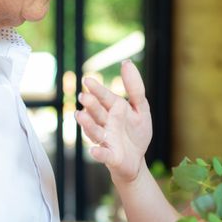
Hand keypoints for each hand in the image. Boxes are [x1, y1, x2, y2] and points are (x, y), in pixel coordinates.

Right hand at [75, 60, 151, 182]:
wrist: (136, 159)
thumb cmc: (136, 132)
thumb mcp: (140, 108)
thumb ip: (135, 88)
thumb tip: (126, 62)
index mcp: (114, 110)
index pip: (105, 98)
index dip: (98, 89)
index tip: (88, 80)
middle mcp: (106, 123)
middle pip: (98, 113)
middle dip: (91, 105)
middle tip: (85, 97)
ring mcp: (106, 140)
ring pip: (96, 131)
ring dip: (88, 125)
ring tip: (81, 115)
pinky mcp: (110, 156)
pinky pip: (103, 154)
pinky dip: (98, 153)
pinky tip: (94, 150)